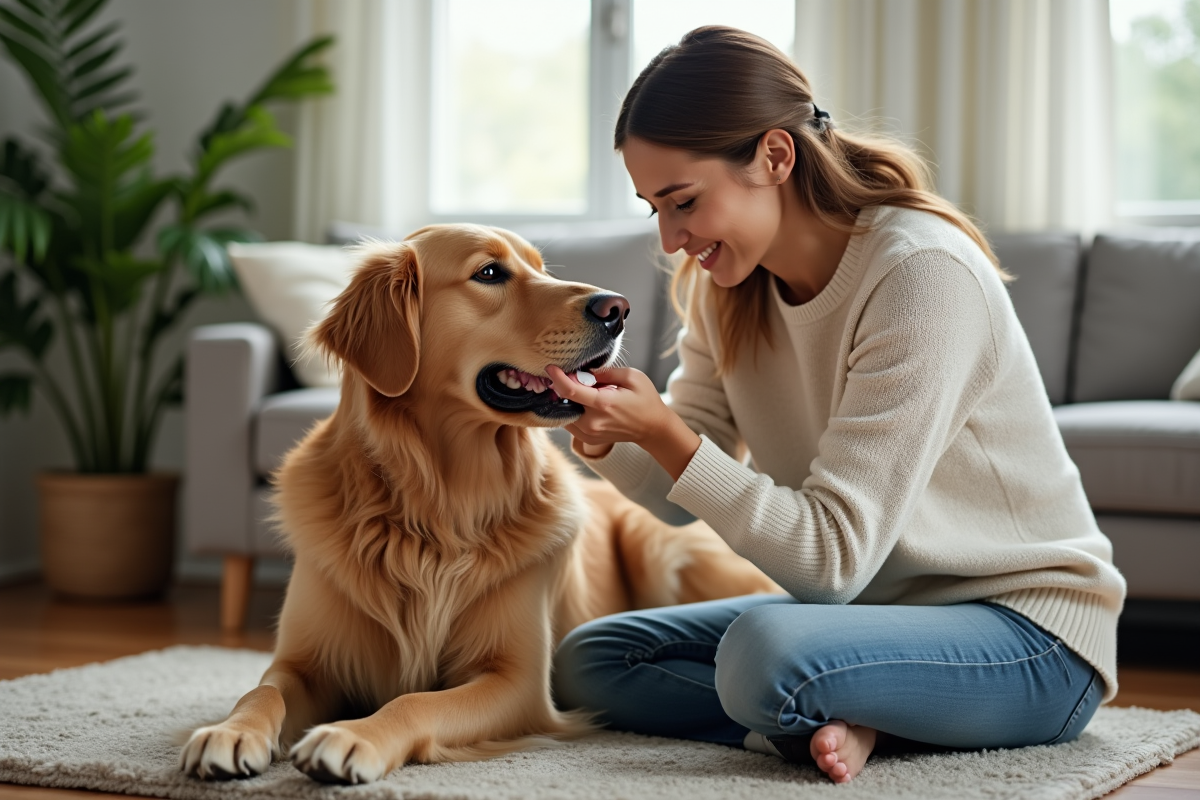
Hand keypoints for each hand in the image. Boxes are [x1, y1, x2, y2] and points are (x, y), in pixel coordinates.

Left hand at [545, 365, 700, 480]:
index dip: (557, 377)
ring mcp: (589, 434)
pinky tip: (584, 403)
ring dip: (567, 400)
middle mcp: (593, 422)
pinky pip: (570, 423)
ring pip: (564, 413)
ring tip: (583, 390)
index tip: (550, 367)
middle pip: (563, 402)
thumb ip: (605, 372)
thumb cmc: (645, 400)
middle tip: (573, 377)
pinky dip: (571, 410)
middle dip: (563, 387)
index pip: (570, 391)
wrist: (653, 428)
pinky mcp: (588, 439)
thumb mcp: (632, 377)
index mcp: (604, 404)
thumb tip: (584, 371)